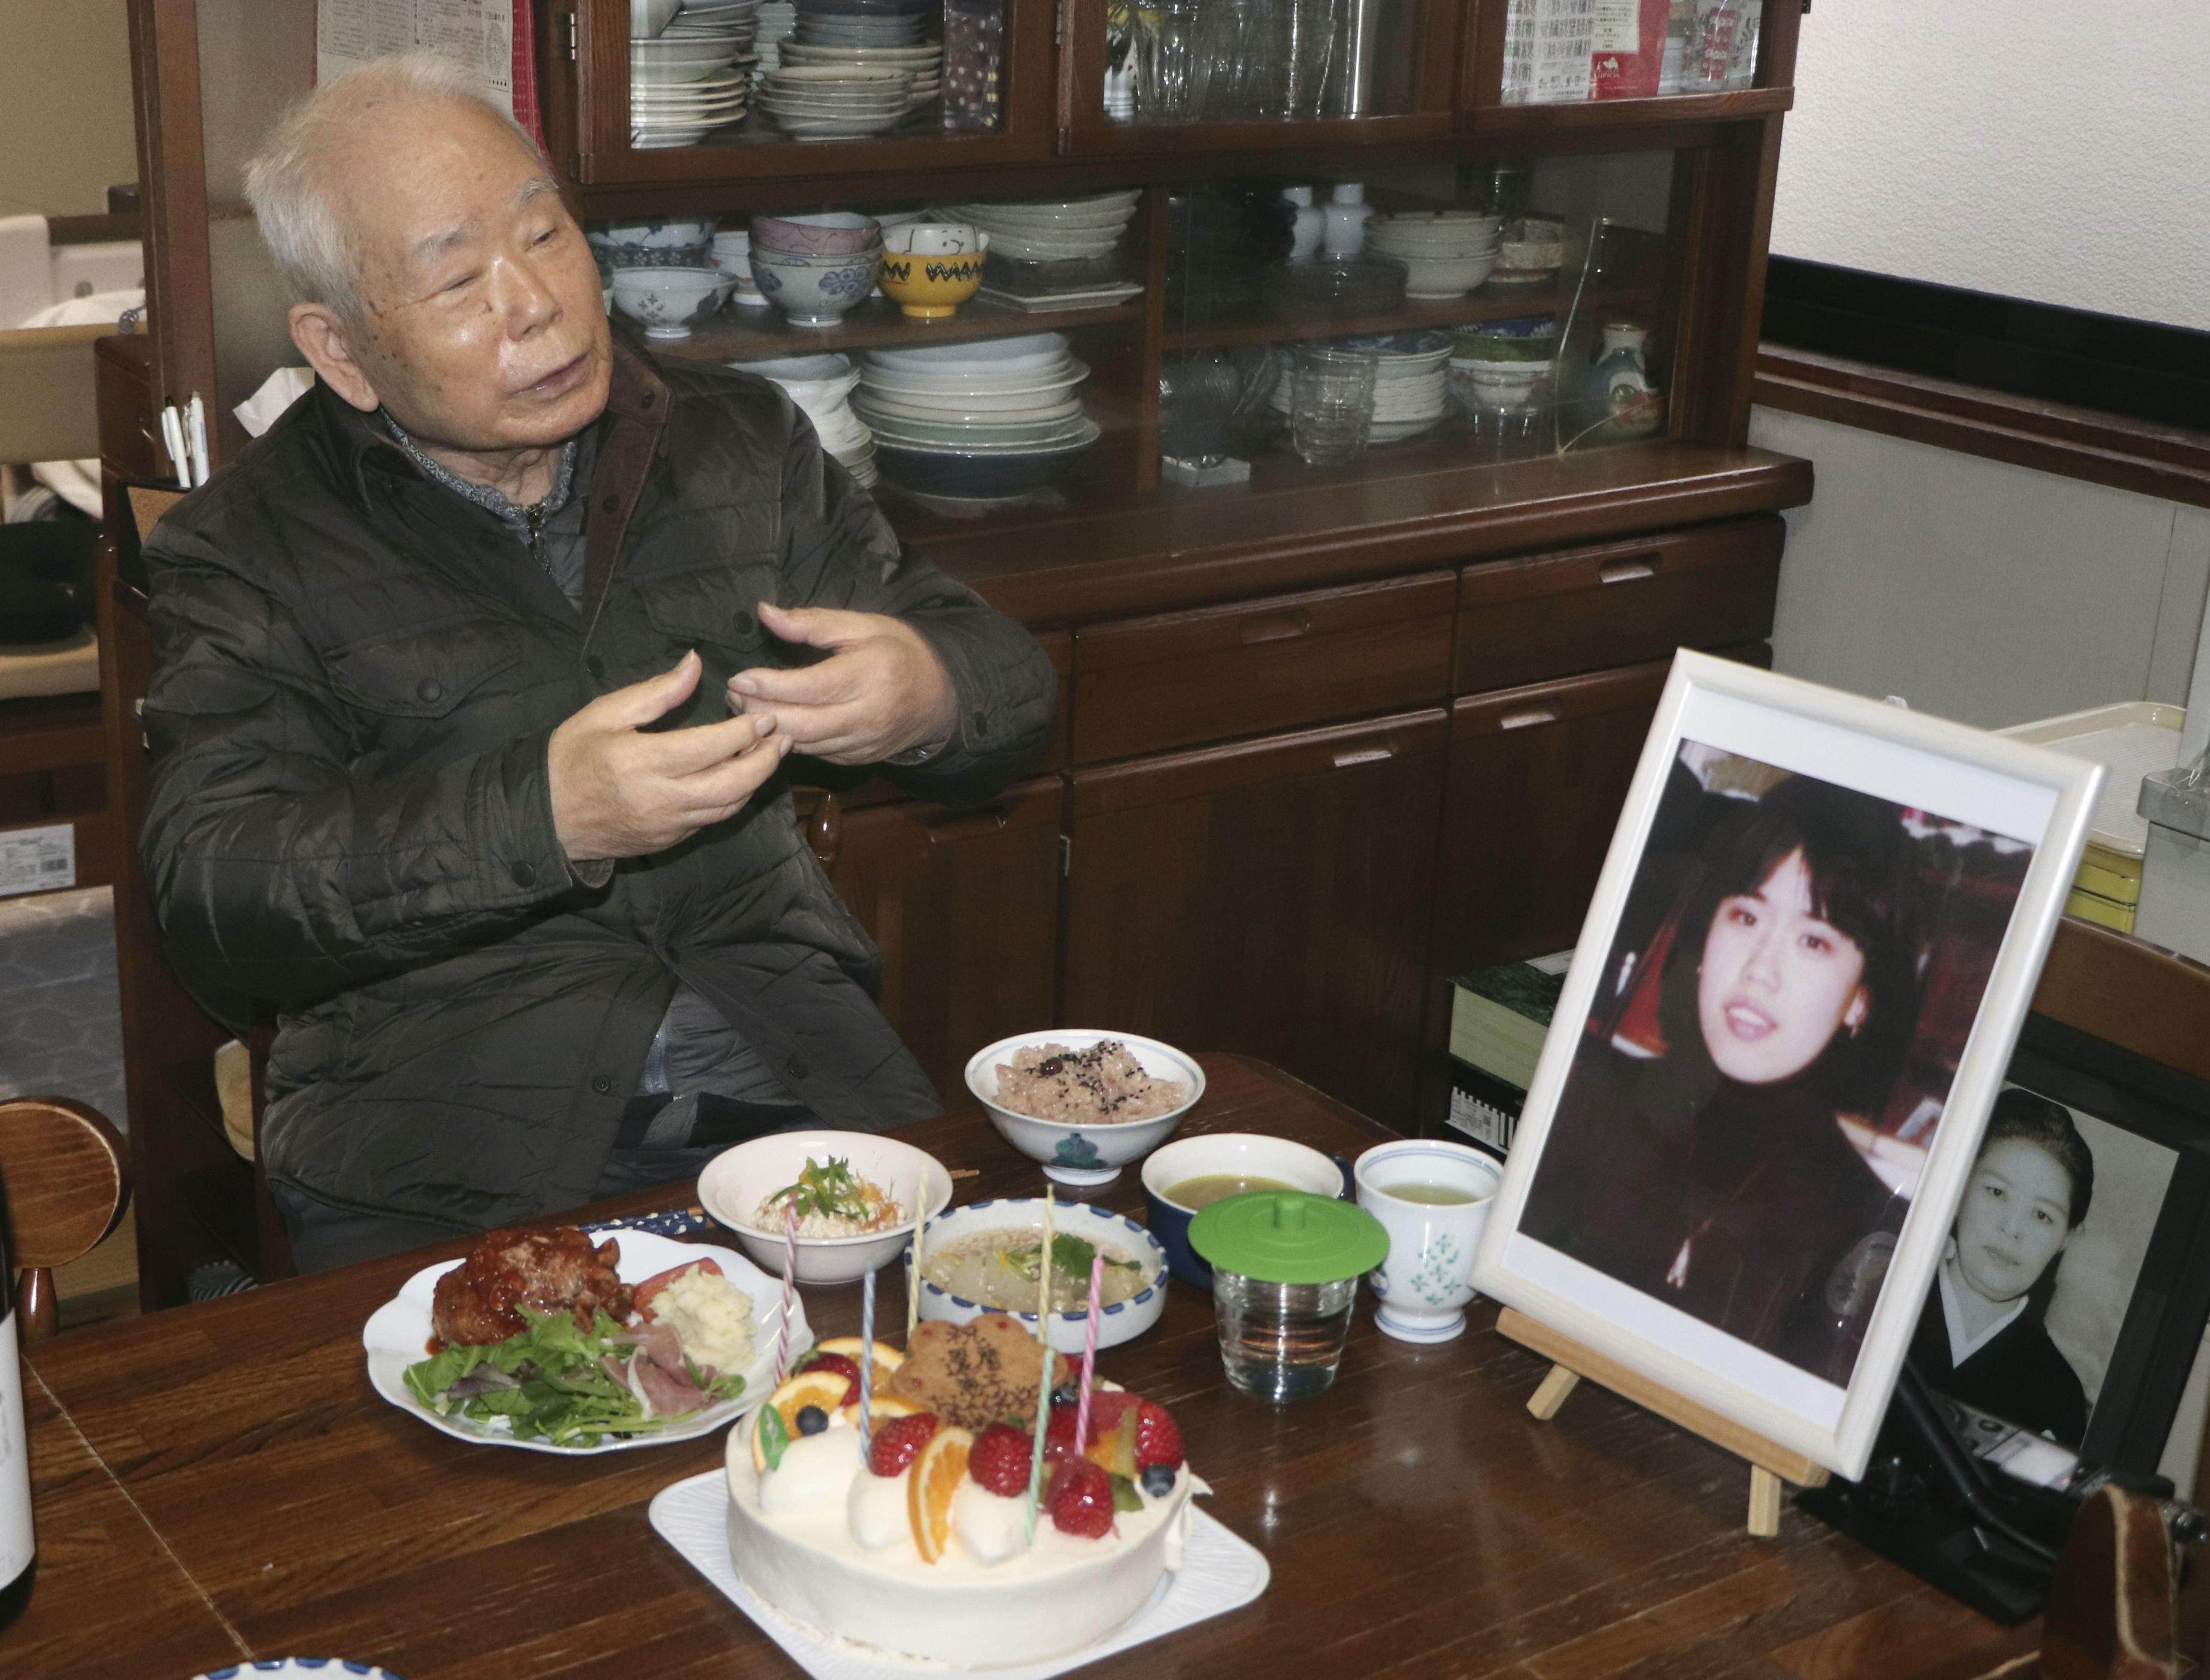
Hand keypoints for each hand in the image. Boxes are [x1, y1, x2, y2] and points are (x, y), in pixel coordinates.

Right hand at [549, 651, 791, 861]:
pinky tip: (742, 777)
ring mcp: (668, 825)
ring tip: (771, 754)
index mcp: (641, 762)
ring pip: (728, 806)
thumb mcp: (605, 713)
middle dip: (764, 760)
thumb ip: (656, 691)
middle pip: (732, 784)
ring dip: (756, 781)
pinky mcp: (670, 840)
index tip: (763, 714)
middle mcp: (660, 799)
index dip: (744, 731)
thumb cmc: (571, 757)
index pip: (709, 747)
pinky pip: (712, 819)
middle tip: (781, 736)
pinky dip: (734, 798)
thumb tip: (694, 663)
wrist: (545, 818)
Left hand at [726, 603, 956, 765]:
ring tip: (744, 707)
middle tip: (733, 695)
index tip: (738, 677)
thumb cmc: (899, 651)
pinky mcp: (857, 759)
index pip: (809, 688)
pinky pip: (814, 754)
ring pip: (803, 745)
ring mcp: (862, 743)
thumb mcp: (862, 625)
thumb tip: (765, 612)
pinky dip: (789, 741)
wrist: (940, 696)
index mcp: (868, 676)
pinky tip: (773, 723)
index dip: (769, 685)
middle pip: (799, 725)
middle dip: (758, 712)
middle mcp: (865, 715)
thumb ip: (812, 622)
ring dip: (768, 729)